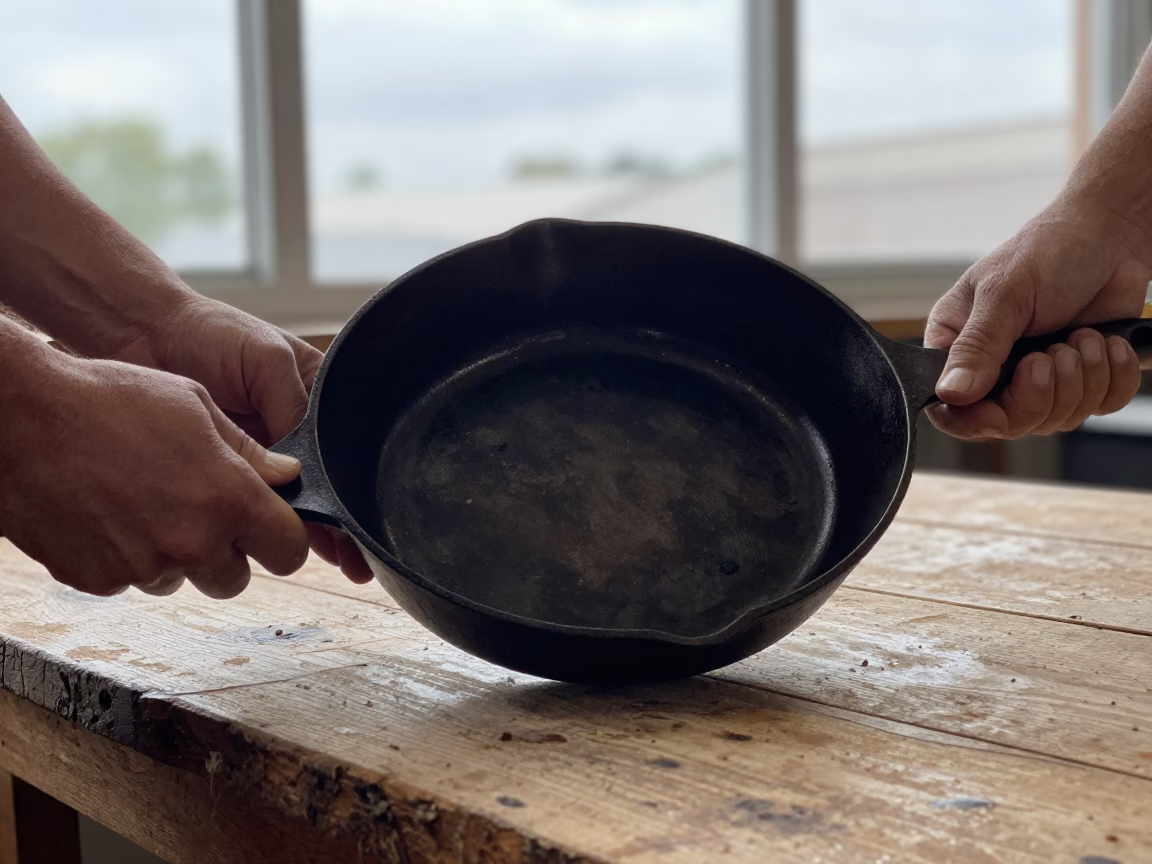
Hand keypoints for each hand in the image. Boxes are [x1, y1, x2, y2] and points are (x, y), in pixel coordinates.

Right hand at [0, 354, 306, 596]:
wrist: (18, 418)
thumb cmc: (108, 398)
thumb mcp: (194, 405)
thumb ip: (248, 450)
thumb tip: (286, 476)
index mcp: (228, 498)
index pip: (289, 551)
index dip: (282, 540)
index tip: (269, 528)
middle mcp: (191, 542)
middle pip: (236, 579)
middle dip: (226, 552)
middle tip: (200, 512)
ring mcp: (142, 567)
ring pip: (181, 579)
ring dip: (174, 555)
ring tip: (144, 501)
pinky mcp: (97, 581)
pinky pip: (130, 581)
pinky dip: (126, 557)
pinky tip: (108, 513)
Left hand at [112, 294, 373, 582]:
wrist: (140, 336)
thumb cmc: (208, 333)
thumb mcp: (265, 358)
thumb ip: (291, 404)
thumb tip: (306, 465)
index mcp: (316, 396)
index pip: (347, 446)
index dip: (357, 482)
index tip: (368, 518)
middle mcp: (294, 427)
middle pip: (326, 479)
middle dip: (340, 516)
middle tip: (357, 556)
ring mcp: (261, 450)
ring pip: (292, 497)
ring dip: (308, 526)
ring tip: (334, 560)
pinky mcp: (226, 468)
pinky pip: (251, 502)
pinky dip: (263, 522)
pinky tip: (280, 543)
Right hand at [926, 194, 1149, 438]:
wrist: (1112, 236)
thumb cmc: (1050, 251)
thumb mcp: (1005, 293)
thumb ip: (977, 346)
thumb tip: (951, 393)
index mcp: (958, 346)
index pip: (952, 410)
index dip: (976, 421)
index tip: (1000, 414)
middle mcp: (994, 369)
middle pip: (1010, 423)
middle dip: (1043, 391)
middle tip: (1053, 352)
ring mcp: (1040, 378)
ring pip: (1058, 419)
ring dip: (1083, 377)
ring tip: (1082, 336)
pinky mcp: (1083, 380)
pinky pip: (1100, 407)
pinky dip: (1112, 376)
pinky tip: (1107, 343)